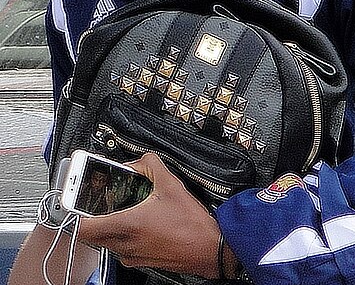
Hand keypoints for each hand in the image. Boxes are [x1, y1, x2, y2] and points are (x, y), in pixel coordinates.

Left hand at [78, 152, 220, 278]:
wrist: (209, 249)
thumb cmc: (191, 224)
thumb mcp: (171, 184)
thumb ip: (150, 165)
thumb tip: (138, 161)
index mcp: (127, 225)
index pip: (82, 227)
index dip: (76, 213)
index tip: (78, 200)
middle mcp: (125, 244)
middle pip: (92, 234)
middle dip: (94, 215)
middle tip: (102, 199)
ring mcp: (132, 256)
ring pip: (106, 242)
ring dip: (109, 226)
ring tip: (124, 208)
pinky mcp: (141, 262)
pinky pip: (122, 248)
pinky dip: (124, 235)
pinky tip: (141, 222)